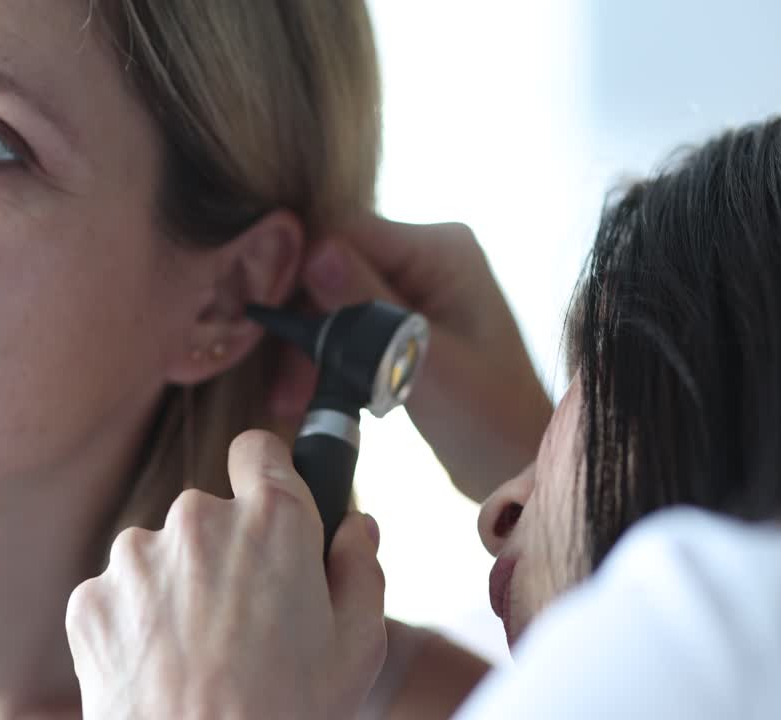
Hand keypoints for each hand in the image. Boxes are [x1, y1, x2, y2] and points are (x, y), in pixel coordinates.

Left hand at [65, 431, 386, 719]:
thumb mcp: (357, 648)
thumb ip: (361, 569)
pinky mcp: (90, 598)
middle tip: (245, 620)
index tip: (268, 509)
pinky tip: (161, 669)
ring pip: (160, 554)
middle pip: (210, 514)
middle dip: (225, 553)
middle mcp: (198, 520)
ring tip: (199, 656)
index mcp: (273, 520)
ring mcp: (136, 557)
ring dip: (176, 587)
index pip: (259, 450)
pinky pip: (118, 594)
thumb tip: (358, 526)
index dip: (267, 477)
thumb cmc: (285, 716)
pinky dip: (135, 623)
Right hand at [270, 216, 553, 501]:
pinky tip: (304, 393)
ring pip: (328, 296)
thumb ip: (371, 307)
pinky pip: (342, 321)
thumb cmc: (489, 420)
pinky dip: (322, 356)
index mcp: (440, 249)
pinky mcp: (397, 318)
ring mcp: (410, 285)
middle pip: (331, 263)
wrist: (516, 465)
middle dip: (301, 321)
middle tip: (281, 384)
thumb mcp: (426, 364)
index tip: (264, 321)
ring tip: (289, 399)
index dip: (296, 271)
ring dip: (307, 346)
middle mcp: (423, 254)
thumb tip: (315, 254)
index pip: (345, 233)